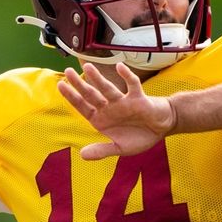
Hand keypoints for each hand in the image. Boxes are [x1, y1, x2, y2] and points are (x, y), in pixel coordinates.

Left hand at [58, 62, 175, 159]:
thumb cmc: (139, 136)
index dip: (71, 97)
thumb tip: (82, 155)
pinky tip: (120, 67)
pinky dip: (127, 76)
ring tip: (87, 67)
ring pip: (108, 88)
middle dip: (79, 84)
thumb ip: (102, 151)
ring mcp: (123, 102)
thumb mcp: (120, 148)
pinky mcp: (138, 99)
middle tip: (67, 71)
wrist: (161, 128)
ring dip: (98, 78)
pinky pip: (132, 85)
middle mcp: (109, 108)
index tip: (60, 85)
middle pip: (91, 94)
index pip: (83, 106)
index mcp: (101, 119)